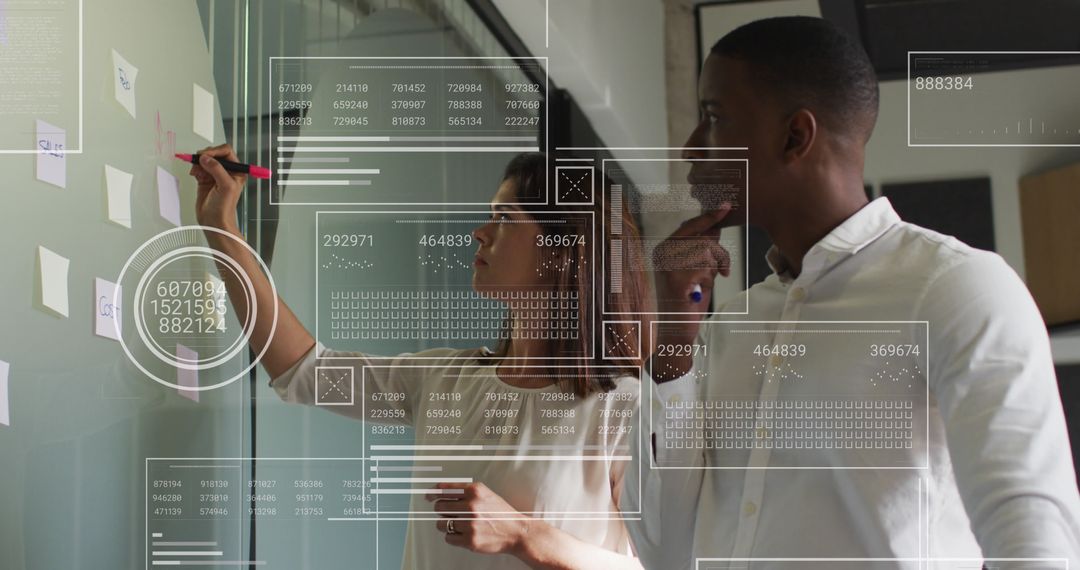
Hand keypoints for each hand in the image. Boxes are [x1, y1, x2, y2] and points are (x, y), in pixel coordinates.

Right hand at [188, 143, 245, 231]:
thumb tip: (206, 158)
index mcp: (237, 171)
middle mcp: (226, 171)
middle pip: (214, 154)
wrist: (214, 221)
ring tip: (196, 170)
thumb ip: (217, 169)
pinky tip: (195, 174)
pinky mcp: (205, 179)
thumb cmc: (224, 208)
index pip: (226, 151)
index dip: (215, 151)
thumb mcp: (225, 186)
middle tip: (199, 160)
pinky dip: (195, 168)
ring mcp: (214, 175)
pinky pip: (198, 167)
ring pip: (205, 159)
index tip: (206, 155)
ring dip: (198, 162)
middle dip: (205, 156)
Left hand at [426, 482, 531, 555]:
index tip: (428, 496)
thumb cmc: (500, 513)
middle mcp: (472, 506)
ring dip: (446, 524)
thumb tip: (440, 491)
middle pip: (440, 507)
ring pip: (442, 524)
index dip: (433, 493)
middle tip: (446, 512)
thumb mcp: (486, 494)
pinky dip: (453, 536)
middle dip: (441, 510)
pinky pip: (449, 538)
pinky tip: (463, 533)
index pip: (445, 489)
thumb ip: (465, 491)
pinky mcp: (470, 540)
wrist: (517, 531)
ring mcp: (470, 524)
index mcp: (475, 491)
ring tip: (458, 524)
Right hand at [649, 205, 731, 347]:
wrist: (676, 330)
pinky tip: (701, 289)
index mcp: (664, 249)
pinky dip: (710, 278)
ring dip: (715, 267)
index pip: (690, 226)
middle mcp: (662, 253)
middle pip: (702, 237)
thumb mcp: (697, 269)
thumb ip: (703, 249)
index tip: (725, 206)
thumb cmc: (688, 301)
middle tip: (722, 271)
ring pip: (706, 250)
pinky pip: (705, 265)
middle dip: (719, 254)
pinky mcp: (675, 278)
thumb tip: (716, 226)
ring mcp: (666, 265)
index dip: (709, 217)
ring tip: (707, 282)